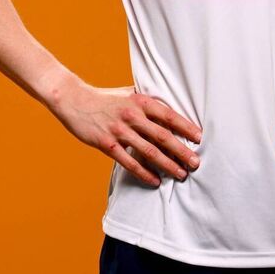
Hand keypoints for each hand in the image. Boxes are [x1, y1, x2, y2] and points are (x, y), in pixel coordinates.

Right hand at [51, 81, 201, 186]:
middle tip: (196, 163)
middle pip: (162, 136)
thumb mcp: (128, 92)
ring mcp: (119, 131)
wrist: (74, 100)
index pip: (168, 116)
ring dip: (167, 165)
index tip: (200, 139)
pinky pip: (129, 162)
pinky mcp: (107, 144)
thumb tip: (170, 105)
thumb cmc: (105, 97)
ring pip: (149, 151)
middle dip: (181, 151)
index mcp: (140, 101)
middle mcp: (132, 115)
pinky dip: (144, 173)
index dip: (186, 127)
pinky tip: (155, 181)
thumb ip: (147, 100)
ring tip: (180, 175)